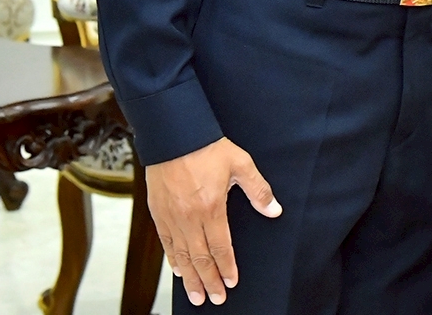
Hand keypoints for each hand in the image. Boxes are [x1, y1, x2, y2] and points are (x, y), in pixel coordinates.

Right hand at [146, 137, 280, 305]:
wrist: (174, 134)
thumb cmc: (207, 147)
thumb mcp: (241, 164)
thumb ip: (258, 189)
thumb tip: (274, 209)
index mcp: (212, 207)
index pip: (220, 247)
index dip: (226, 267)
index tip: (231, 282)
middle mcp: (190, 217)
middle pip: (200, 257)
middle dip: (208, 281)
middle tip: (215, 299)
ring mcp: (171, 216)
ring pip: (181, 255)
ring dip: (189, 278)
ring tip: (196, 296)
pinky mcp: (158, 212)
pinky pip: (165, 242)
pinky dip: (172, 259)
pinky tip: (178, 271)